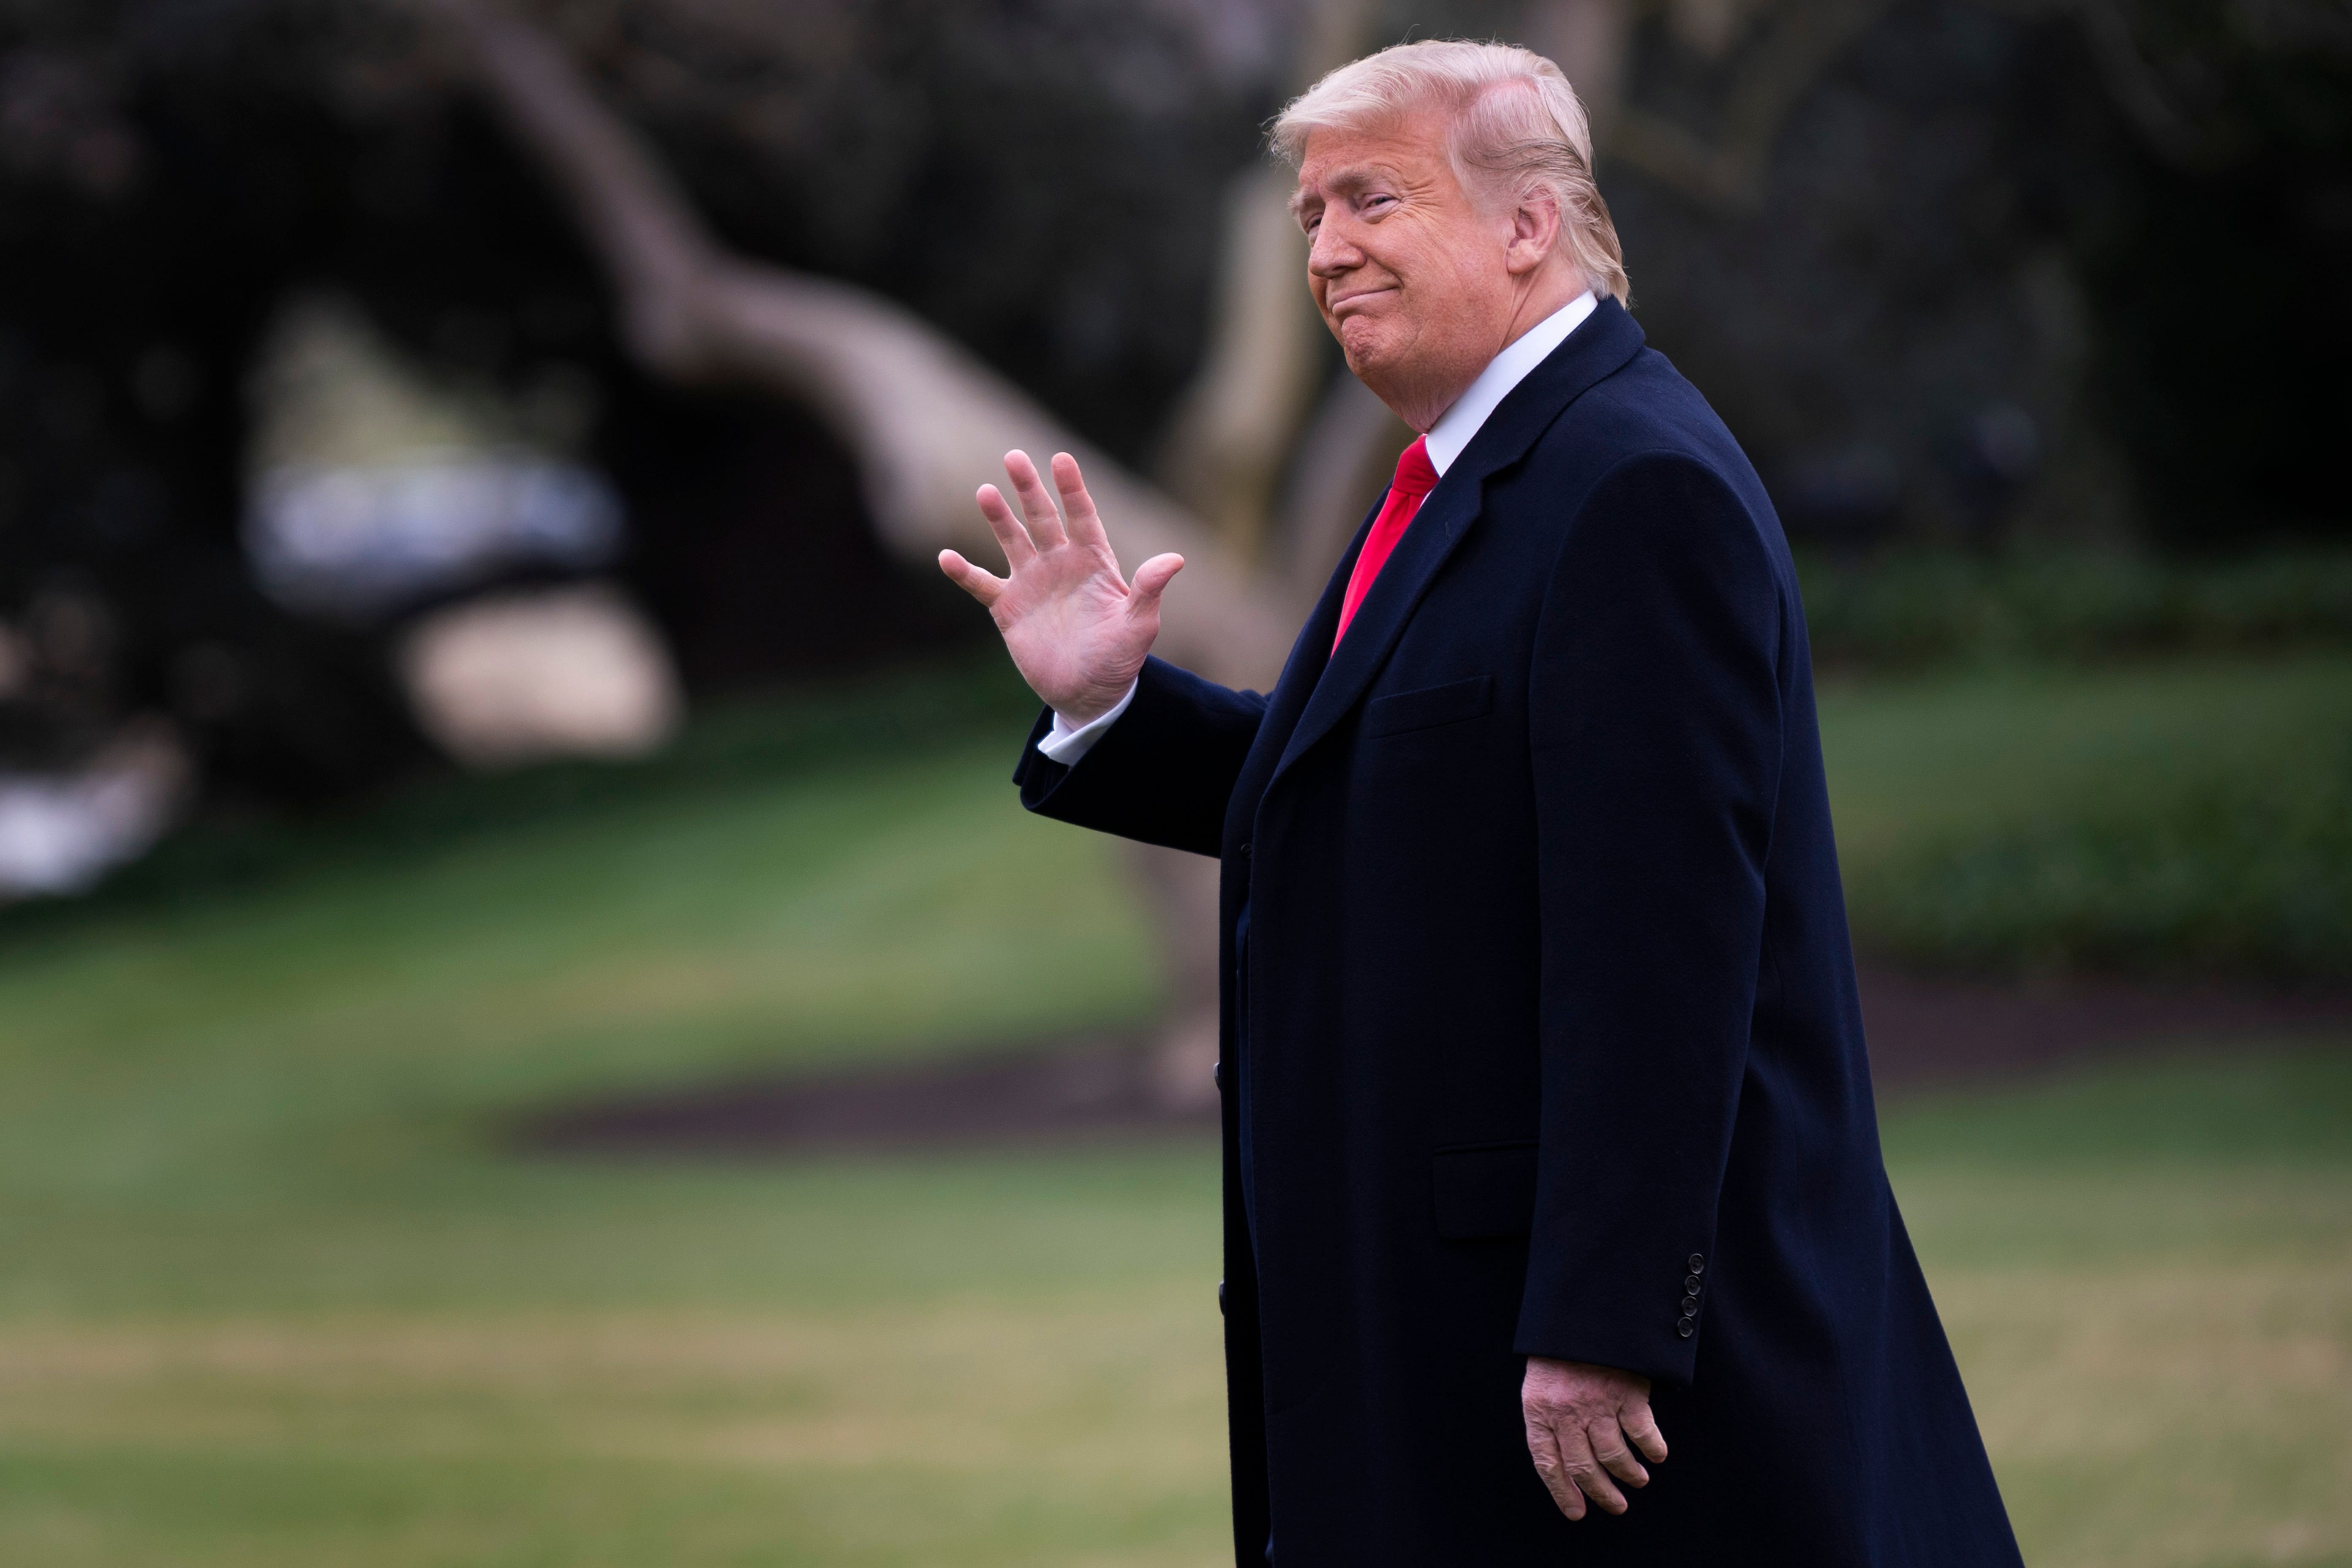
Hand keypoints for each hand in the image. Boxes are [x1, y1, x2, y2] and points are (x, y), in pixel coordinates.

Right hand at [939, 450, 1183, 724]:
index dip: (1072, 489)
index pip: (1082, 517)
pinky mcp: (1008, 608)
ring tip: (985, 492)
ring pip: (1011, 540)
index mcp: (1093, 562)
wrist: (1088, 693)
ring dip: (998, 518)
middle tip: (1014, 457)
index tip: (1062, 460)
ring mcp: (1031, 583)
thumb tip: (1175, 559)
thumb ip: (1149, 590)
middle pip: (1042, 518)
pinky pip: (982, 585)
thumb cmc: (1118, 658)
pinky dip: (964, 572)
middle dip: (1029, 489)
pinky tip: (946, 557)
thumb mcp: (1139, 626)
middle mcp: (1060, 564)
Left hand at [1522, 1357, 1667, 1519]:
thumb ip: (1550, 1417)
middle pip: (1583, 1467)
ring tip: (1638, 1480)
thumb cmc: (1560, 1351)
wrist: (1583, 1309)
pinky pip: (1642, 1432)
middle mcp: (1566, 1411)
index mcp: (1539, 1409)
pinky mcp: (1626, 1391)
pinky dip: (1653, 1448)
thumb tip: (1566, 1463)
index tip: (1577, 1513)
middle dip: (1601, 1493)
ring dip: (1629, 1474)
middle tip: (1616, 1506)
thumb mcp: (1542, 1383)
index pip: (1547, 1462)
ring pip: (1613, 1456)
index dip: (1562, 1491)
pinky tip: (1657, 1454)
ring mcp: (1597, 1402)